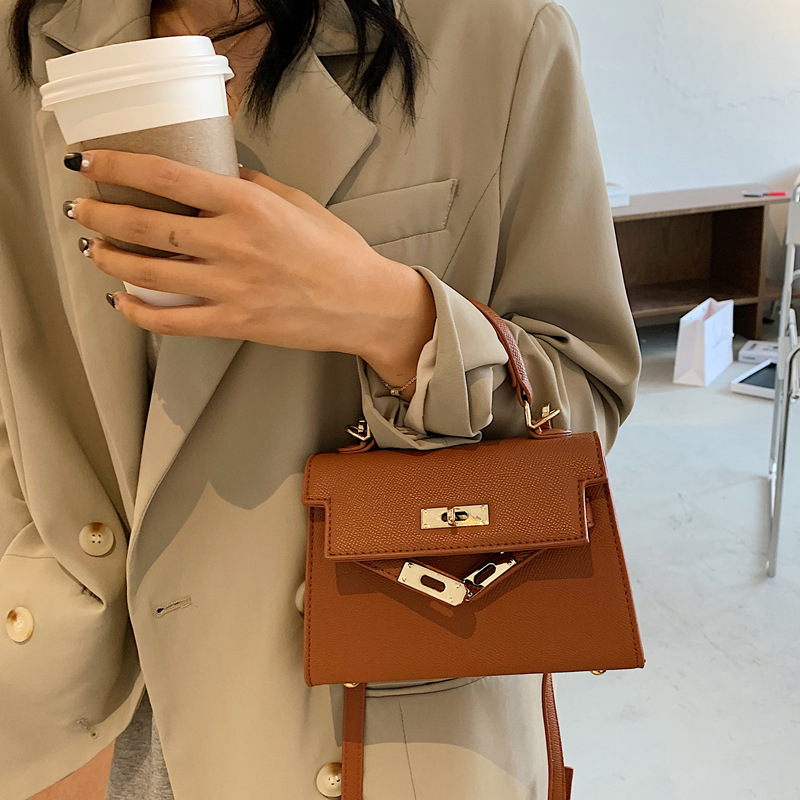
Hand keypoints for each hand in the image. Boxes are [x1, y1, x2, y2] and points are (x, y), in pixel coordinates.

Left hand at [64, 150, 435, 381]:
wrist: (364, 304)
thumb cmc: (337, 252)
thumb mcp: (297, 202)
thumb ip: (252, 185)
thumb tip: (217, 173)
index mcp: (248, 206)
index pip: (166, 176)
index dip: (118, 167)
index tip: (89, 164)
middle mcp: (233, 244)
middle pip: (147, 226)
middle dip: (102, 215)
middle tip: (81, 208)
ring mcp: (231, 287)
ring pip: (151, 274)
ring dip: (112, 260)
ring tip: (93, 250)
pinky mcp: (235, 323)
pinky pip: (173, 322)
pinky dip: (139, 314)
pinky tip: (121, 302)